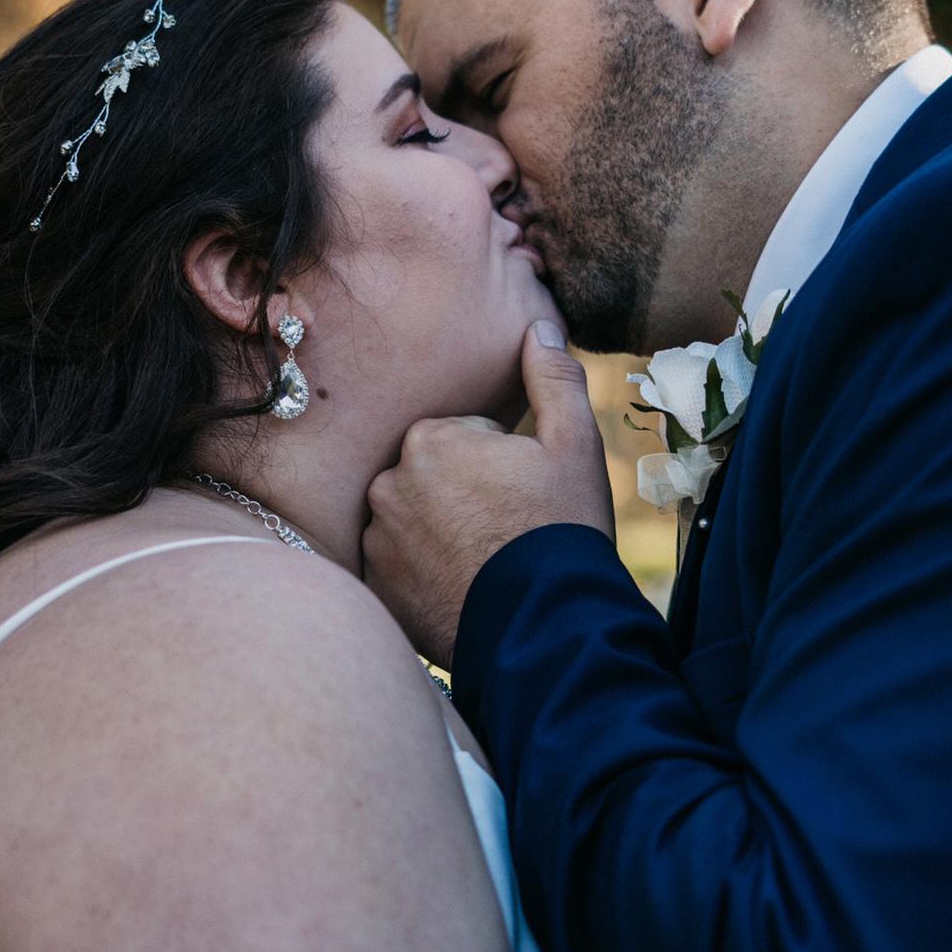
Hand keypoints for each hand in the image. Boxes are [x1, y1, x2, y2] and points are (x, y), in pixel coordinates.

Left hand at [364, 321, 614, 668]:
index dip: (498, 462)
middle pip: (429, 476)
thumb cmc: (562, 529)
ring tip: (484, 562)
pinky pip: (397, 567)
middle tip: (506, 528)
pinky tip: (459, 588)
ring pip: (410, 520)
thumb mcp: (574, 444)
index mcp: (430, 439)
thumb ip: (552, 377)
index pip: (460, 436)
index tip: (522, 492)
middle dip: (462, 493)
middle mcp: (387, 484)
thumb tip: (538, 324)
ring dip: (437, 533)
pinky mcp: (376, 589)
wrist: (544, 627)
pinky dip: (421, 573)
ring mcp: (377, 541)